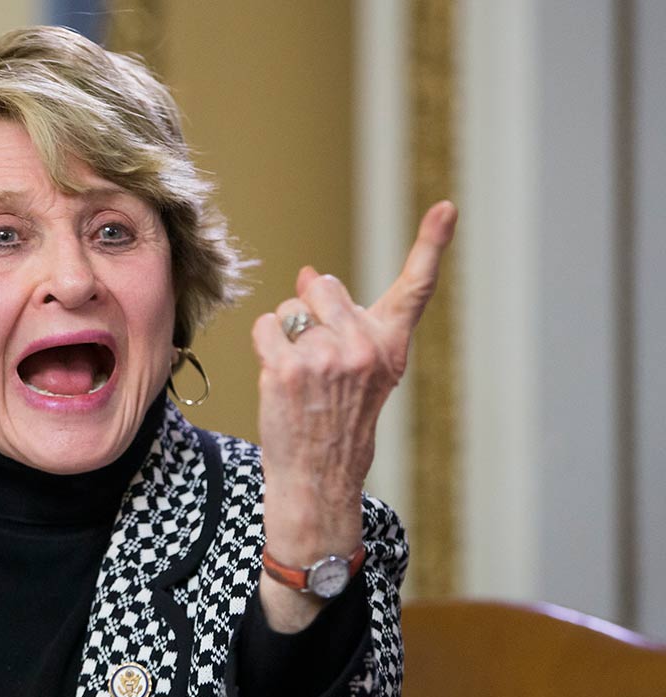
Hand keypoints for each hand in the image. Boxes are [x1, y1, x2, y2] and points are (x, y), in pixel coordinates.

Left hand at [250, 201, 456, 630]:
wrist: (318, 475)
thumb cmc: (336, 420)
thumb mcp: (361, 373)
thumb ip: (345, 321)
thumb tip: (312, 272)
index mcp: (390, 345)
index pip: (416, 287)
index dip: (432, 243)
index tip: (446, 207)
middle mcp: (364, 346)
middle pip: (323, 286)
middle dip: (310, 309)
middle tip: (315, 359)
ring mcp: (326, 356)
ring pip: (290, 309)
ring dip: (286, 336)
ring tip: (300, 379)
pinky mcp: (287, 367)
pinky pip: (266, 326)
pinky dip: (264, 346)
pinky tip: (278, 378)